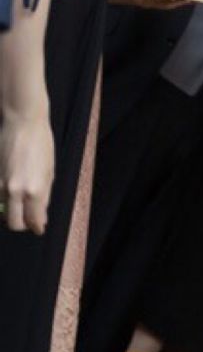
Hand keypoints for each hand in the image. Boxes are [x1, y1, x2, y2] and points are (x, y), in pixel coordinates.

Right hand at [0, 106, 53, 233]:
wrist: (23, 124)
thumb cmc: (41, 145)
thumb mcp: (50, 170)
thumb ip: (44, 194)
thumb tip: (41, 213)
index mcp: (35, 189)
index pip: (34, 220)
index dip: (37, 227)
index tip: (38, 228)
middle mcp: (16, 191)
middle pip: (14, 223)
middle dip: (22, 224)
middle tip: (28, 219)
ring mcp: (1, 185)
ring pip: (2, 212)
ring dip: (10, 212)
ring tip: (18, 204)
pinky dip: (1, 200)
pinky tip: (7, 195)